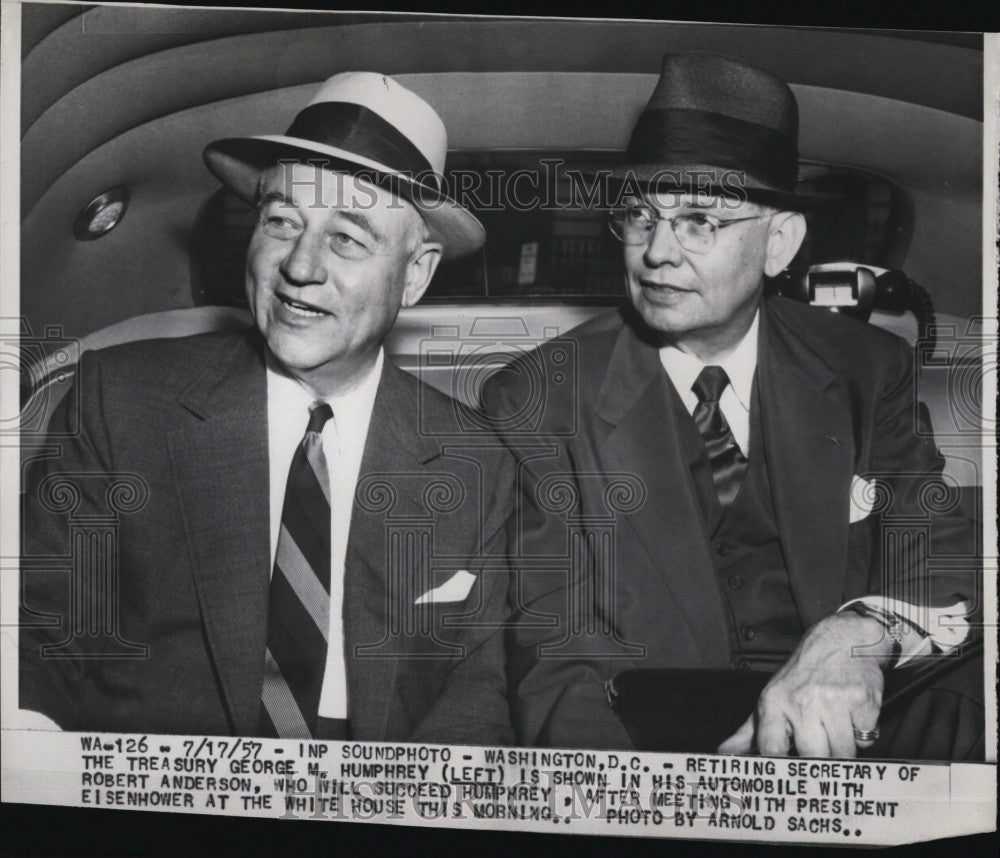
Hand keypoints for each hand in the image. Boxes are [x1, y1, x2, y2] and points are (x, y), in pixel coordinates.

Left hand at [718, 612, 889, 757]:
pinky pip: (866, 737)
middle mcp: (801, 701)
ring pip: (843, 753)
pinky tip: (853, 713)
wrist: (840, 639)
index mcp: (774, 702)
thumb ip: (749, 731)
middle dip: (820, 759)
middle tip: (822, 745)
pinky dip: (863, 732)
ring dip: (844, 748)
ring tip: (836, 726)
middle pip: (813, 757)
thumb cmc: (802, 674)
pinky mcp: (861, 700)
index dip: (780, 770)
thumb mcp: (771, 696)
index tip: (788, 780)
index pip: (771, 748)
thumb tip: (725, 753)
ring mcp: (833, 700)